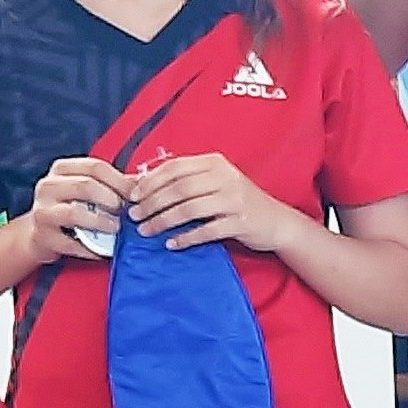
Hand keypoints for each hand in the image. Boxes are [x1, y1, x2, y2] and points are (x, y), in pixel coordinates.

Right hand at [29, 155, 128, 259]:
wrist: (41, 233)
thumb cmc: (68, 208)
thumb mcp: (85, 189)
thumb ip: (110, 184)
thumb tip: (141, 182)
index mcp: (62, 170)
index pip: (95, 167)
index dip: (119, 180)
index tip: (135, 194)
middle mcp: (48, 186)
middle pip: (85, 186)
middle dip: (111, 199)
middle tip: (126, 212)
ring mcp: (43, 211)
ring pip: (75, 213)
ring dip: (101, 222)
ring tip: (116, 228)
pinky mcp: (44, 236)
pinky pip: (71, 243)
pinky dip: (91, 248)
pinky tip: (103, 250)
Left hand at [127, 151, 290, 253]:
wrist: (276, 221)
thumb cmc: (238, 202)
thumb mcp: (214, 183)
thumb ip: (184, 181)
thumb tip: (141, 183)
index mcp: (215, 163)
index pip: (175, 168)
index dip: (150, 181)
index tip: (132, 196)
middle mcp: (225, 177)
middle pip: (179, 188)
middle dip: (152, 202)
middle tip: (134, 216)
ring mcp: (234, 200)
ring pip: (189, 209)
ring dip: (163, 220)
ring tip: (146, 231)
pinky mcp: (240, 222)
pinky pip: (207, 230)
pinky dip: (186, 238)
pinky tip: (171, 244)